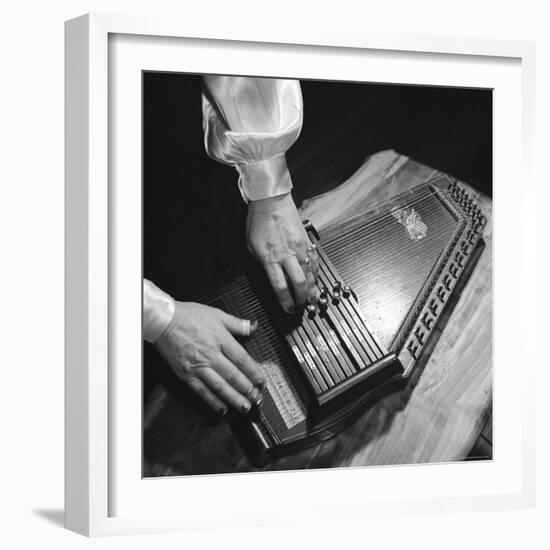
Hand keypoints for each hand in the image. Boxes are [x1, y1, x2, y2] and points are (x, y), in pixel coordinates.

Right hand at [155, 302, 265, 414]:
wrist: (163, 321)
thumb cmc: (188, 316)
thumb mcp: (217, 314)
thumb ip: (237, 323)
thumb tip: (254, 326)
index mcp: (220, 339)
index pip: (242, 359)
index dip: (254, 372)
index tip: (262, 381)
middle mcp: (210, 354)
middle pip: (233, 375)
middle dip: (248, 389)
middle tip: (258, 398)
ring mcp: (197, 366)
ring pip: (220, 386)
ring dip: (235, 399)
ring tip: (245, 407)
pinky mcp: (186, 374)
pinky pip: (202, 391)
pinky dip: (213, 401)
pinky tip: (222, 408)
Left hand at [246, 192, 318, 312]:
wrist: (271, 202)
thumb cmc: (259, 222)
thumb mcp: (251, 247)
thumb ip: (261, 265)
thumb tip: (270, 278)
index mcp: (270, 257)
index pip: (280, 286)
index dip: (285, 301)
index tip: (288, 309)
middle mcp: (287, 254)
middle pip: (299, 283)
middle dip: (302, 299)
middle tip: (301, 306)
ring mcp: (300, 248)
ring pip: (310, 274)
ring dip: (312, 289)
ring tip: (313, 299)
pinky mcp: (308, 242)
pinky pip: (315, 262)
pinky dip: (317, 274)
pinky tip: (316, 280)